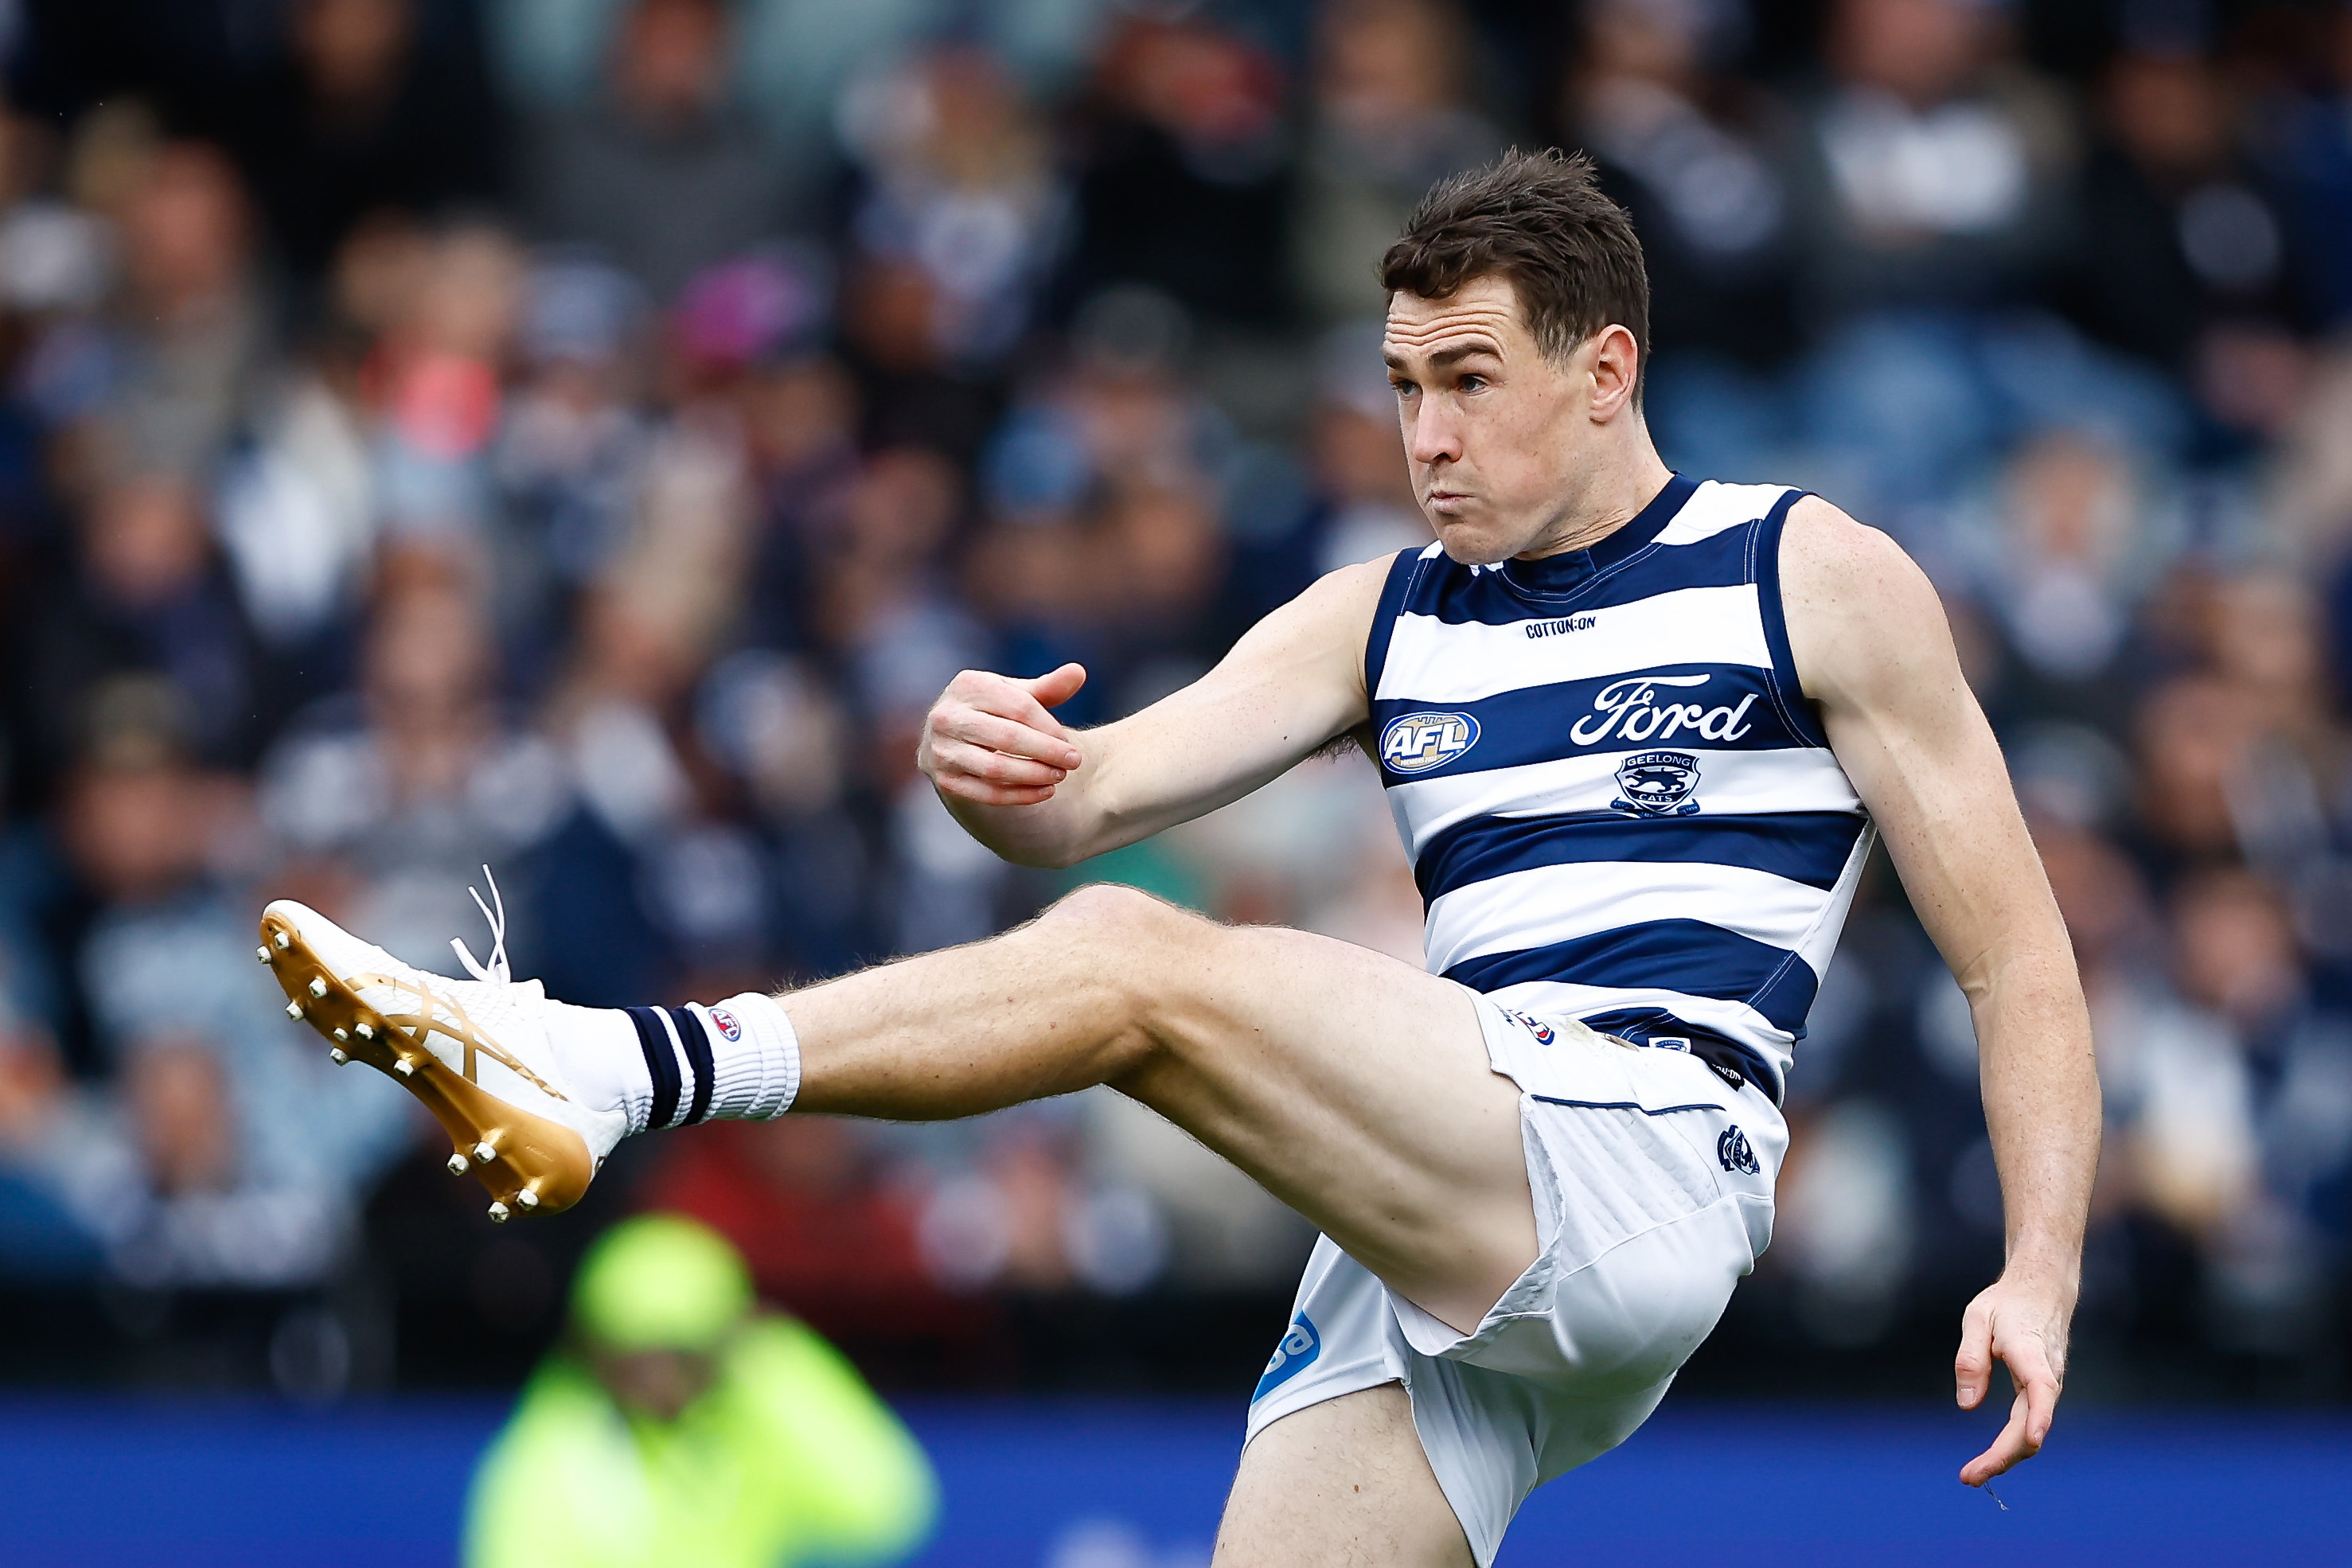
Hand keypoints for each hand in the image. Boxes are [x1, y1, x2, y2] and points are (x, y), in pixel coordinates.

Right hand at [919, 664, 1087, 806]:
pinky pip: (987, 793)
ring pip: (996, 768)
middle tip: (1074, 762)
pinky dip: (1020, 795)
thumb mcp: (1016, 695)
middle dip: (1047, 751)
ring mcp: (942, 750)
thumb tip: (1078, 673)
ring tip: (1059, 776)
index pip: (1019, 706)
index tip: (1069, 742)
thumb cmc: (994, 712)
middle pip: (1008, 737)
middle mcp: (947, 716)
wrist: (953, 739)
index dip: (1049, 727)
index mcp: (968, 685)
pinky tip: (1044, 791)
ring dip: (1034, 775)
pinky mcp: (945, 780)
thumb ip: (1048, 686)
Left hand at [1953, 1270, 2071, 1485]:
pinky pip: (2030, 1422)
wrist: (2042, 1290)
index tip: (2033, 1441)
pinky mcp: (2042, 1391)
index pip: (2041, 1389)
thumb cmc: (2006, 1303)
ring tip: (1974, 1473)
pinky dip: (2013, 1443)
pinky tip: (1994, 1455)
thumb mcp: (1977, 1318)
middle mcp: (2046, 1375)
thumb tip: (1967, 1405)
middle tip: (1968, 1477)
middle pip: (2031, 1425)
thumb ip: (1971, 1359)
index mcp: (2031, 1353)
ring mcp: (2048, 1386)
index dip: (2039, 1416)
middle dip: (2003, 1456)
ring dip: (2007, 1455)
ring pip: (2032, 1430)